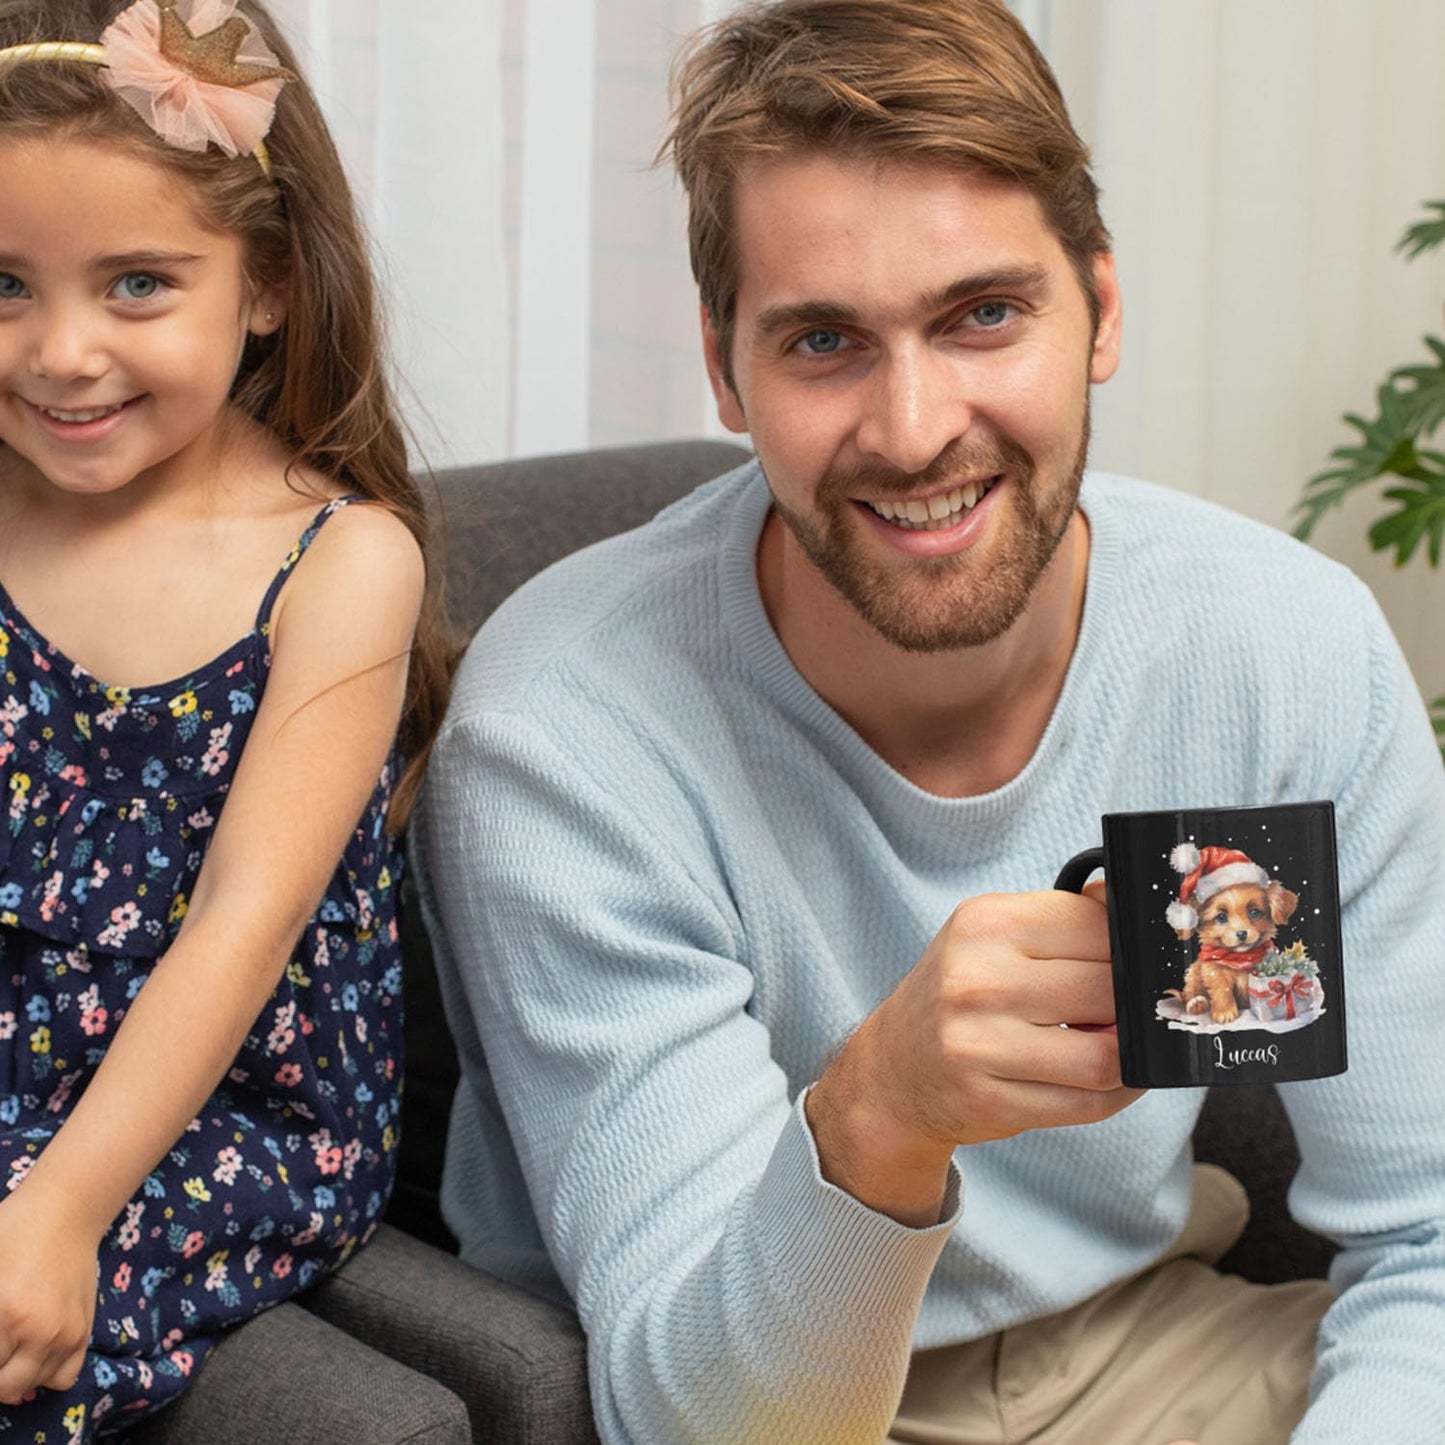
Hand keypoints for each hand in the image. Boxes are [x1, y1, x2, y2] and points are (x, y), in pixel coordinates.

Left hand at [0, 1184, 97, 1404]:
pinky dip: (44, 1374)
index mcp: (7, 1316)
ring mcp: (67, 1334)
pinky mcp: (84, 1330)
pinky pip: (64, 1376)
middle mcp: (41, 1333)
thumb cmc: (12, 1233)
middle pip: (4, 1387)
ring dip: (12, 1376)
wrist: (67, 1211)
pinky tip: (31, 1352)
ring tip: (6, 1349)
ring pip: (29, 1387)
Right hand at [807, 885, 1142, 1223]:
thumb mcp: (995, 936)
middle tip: (1126, 1010)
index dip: (1132, 951)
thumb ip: (1069, 920)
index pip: (1100, 927)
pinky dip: (1115, 1094)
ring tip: (1115, 1044)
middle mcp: (975, 979)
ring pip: (1107, 1055)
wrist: (893, 1067)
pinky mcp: (989, 1100)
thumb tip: (1150, 915)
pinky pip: (1088, 1104)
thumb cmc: (960, 994)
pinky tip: (1102, 1079)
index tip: (1136, 966)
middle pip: (1110, 991)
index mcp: (985, 923)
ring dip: (1128, 1056)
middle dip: (1133, 1006)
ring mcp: (978, 1044)